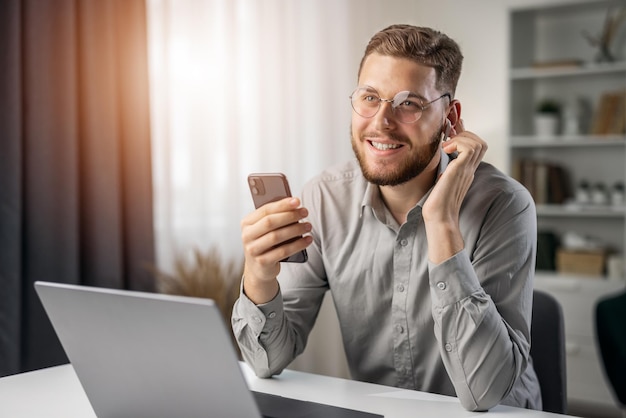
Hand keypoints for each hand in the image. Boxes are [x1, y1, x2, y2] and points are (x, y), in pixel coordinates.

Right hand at [240, 197, 311, 303]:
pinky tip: (307, 240)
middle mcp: (247, 236)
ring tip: (308, 226)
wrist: (259, 269)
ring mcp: (253, 250)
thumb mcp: (265, 230)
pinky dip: (297, 245)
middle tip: (305, 212)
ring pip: (276, 237)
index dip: (282, 205)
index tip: (297, 201)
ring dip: (295, 230)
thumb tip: (294, 205)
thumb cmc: (265, 243)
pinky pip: (283, 251)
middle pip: (270, 222)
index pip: (265, 210)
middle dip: (290, 216)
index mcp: (247, 223)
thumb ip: (274, 217)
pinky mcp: (262, 262)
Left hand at [422, 119, 486, 261]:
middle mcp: (469, 169)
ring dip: (462, 138)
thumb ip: (442, 170)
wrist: (439, 219)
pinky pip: (470, 147)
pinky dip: (459, 142)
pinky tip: (446, 149)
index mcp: (465, 171)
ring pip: (478, 142)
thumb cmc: (436, 204)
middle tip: (447, 138)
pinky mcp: (461, 170)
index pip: (472, 147)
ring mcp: (466, 170)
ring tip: (446, 146)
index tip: (449, 130)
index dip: (463, 135)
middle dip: (464, 134)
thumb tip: (435, 160)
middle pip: (480, 142)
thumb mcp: (439, 181)